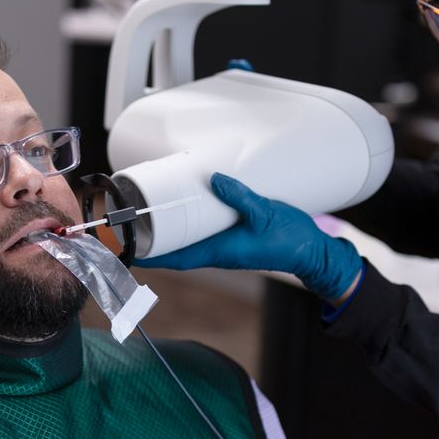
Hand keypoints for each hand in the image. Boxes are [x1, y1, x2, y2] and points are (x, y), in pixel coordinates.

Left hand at [137, 174, 362, 304]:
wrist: (311, 252)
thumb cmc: (290, 240)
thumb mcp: (266, 213)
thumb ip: (241, 197)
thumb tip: (216, 180)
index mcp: (219, 251)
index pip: (174, 258)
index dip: (149, 255)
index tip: (126, 249)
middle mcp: (216, 251)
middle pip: (174, 249)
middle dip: (151, 240)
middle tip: (130, 222)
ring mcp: (223, 246)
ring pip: (186, 241)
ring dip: (168, 232)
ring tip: (149, 213)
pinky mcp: (232, 238)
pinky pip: (202, 234)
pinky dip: (187, 225)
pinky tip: (184, 209)